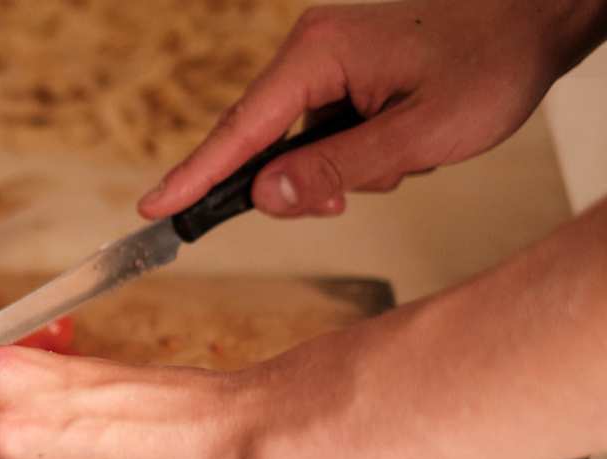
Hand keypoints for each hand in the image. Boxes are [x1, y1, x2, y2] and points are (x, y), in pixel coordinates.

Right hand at [138, 0, 604, 218]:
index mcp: (317, 56)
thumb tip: (263, 198)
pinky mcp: (343, 74)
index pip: (238, 130)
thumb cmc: (489, 64)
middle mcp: (311, 52)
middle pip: (262, 142)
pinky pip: (321, 132)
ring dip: (338, 170)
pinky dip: (351, 154)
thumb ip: (334, 169)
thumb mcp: (417, 134)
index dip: (194, 176)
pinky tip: (396, 148)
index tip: (153, 209)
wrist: (535, 19)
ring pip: (296, 145)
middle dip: (296, 183)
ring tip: (398, 160)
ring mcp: (325, 61)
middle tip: (339, 202)